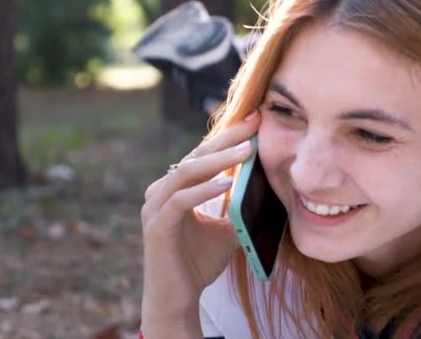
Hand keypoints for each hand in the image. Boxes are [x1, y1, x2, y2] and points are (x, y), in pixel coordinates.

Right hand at [140, 111, 259, 327]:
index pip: (203, 155)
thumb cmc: (198, 263)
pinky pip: (181, 201)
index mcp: (175, 188)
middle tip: (254, 124)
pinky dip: (204, 190)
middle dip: (227, 139)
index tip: (256, 123)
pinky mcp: (156, 226)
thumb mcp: (226, 229)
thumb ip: (237, 207)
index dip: (229, 138)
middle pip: (196, 156)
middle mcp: (161, 191)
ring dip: (218, 160)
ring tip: (247, 150)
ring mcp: (155, 207)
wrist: (178, 299)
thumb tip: (266, 190)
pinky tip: (227, 183)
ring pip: (186, 173)